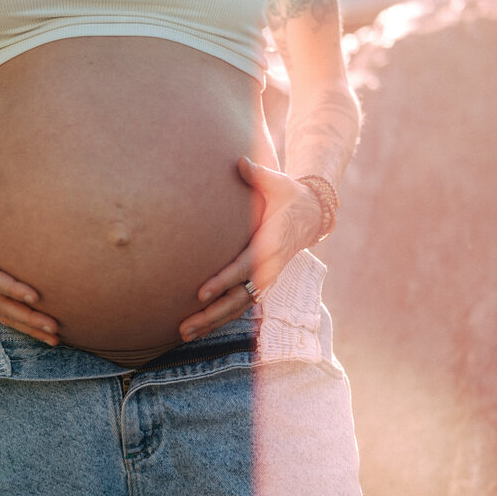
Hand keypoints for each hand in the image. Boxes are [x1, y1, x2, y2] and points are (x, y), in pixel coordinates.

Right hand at [0, 167, 60, 345]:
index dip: (12, 287)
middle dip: (28, 318)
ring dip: (28, 327)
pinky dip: (20, 323)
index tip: (35, 296)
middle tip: (54, 328)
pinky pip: (0, 311)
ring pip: (2, 313)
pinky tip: (41, 332)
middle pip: (0, 304)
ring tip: (55, 339)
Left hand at [178, 157, 322, 340]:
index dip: (222, 281)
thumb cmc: (287, 194)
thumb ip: (256, 175)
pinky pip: (241, 305)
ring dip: (212, 322)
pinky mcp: (262, 282)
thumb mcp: (276, 182)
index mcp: (270, 244)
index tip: (200, 292)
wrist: (312, 213)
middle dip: (211, 314)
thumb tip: (240, 161)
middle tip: (184, 326)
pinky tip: (199, 327)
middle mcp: (269, 267)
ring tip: (184, 334)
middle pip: (238, 298)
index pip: (243, 267)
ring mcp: (267, 278)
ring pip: (238, 307)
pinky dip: (221, 318)